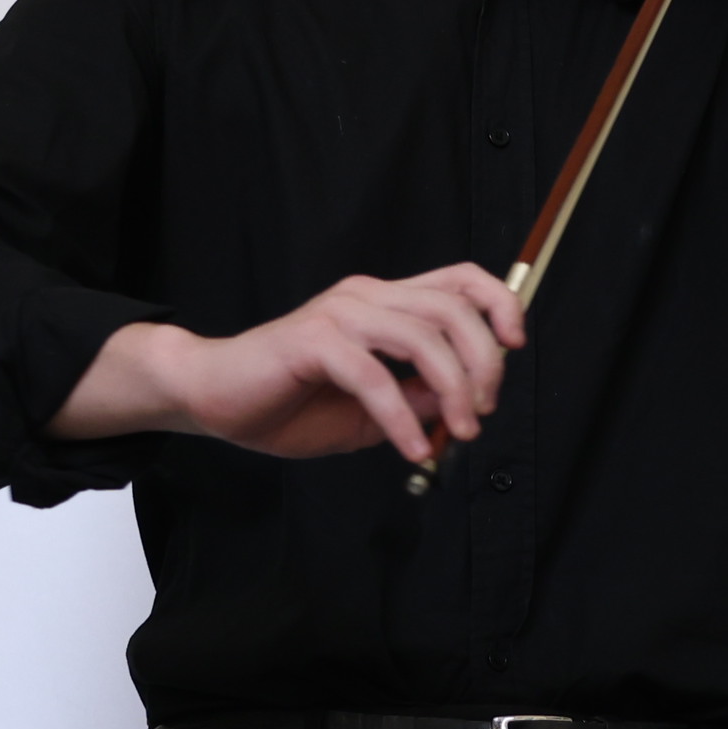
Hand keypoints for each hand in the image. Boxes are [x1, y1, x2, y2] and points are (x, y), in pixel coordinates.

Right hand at [50, 264, 527, 462]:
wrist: (211, 398)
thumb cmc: (285, 404)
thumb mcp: (368, 413)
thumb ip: (416, 402)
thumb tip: (460, 406)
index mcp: (382, 303)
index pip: (458, 280)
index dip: (498, 304)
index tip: (515, 346)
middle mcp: (365, 297)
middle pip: (452, 308)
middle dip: (484, 362)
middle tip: (481, 413)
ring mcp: (338, 314)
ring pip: (422, 335)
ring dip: (453, 388)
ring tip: (458, 433)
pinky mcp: (312, 341)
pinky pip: (374, 376)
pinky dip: (401, 416)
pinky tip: (412, 449)